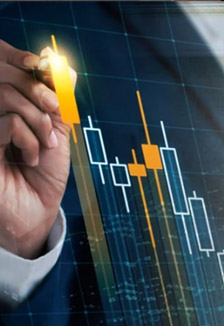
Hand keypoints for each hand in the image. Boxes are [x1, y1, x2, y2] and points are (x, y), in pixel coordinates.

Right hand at [0, 41, 75, 258]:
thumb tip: (60, 61)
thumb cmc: (44, 173)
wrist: (36, 210)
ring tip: (45, 146)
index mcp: (3, 104)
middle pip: (9, 77)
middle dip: (43, 97)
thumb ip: (57, 98)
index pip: (11, 68)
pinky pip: (8, 121)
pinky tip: (31, 158)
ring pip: (7, 96)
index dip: (38, 71)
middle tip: (54, 125)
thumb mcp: (55, 130)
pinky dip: (29, 138)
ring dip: (39, 121)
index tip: (57, 96)